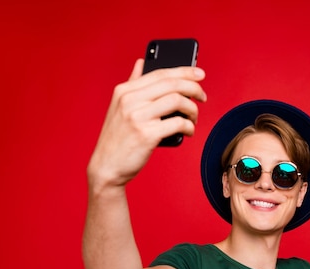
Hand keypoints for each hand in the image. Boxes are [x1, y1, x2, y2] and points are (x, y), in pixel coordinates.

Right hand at [87, 59, 206, 189]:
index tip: (200, 74)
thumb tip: (141, 62)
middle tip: (203, 97)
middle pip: (171, 84)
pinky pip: (178, 123)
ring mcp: (137, 117)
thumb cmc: (117, 139)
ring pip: (177, 101)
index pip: (160, 73)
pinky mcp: (146, 135)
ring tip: (194, 118)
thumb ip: (132, 84)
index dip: (184, 71)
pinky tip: (189, 131)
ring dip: (193, 109)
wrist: (106, 166)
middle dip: (194, 88)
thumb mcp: (118, 107)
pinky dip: (189, 127)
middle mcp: (129, 100)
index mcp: (124, 91)